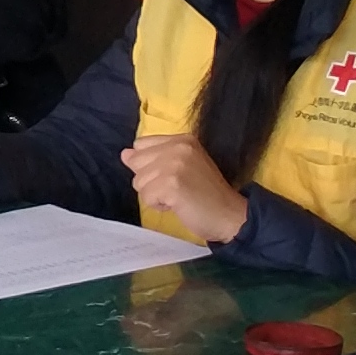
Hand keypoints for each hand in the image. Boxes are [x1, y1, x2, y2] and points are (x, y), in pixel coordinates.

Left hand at [120, 133, 247, 243]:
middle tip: (176, 188)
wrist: (230, 215)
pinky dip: (159, 205)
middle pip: (136, 162)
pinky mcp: (172, 184)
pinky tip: (177, 205)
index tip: (172, 176)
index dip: (149, 165)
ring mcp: (174, 165)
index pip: (141, 145)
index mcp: (182, 139)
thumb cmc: (206, 194)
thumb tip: (125, 154)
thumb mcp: (182, 167)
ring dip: (155, 195)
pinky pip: (146, 197)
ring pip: (139, 182)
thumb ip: (154, 158)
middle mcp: (178, 147)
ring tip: (178, 197)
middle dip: (150, 181)